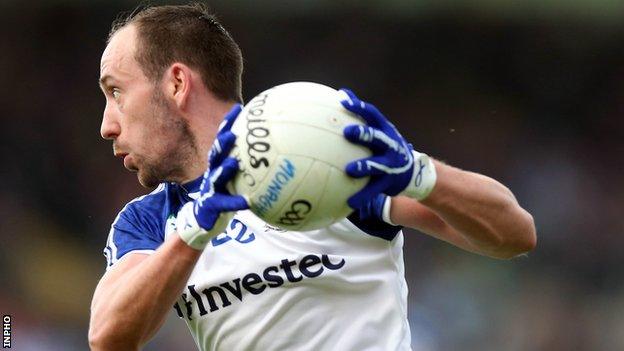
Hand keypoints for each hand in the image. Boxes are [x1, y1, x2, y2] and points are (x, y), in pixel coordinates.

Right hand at [175, 104, 248, 249]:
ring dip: (224, 170)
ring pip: (216, 177)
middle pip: (216, 154)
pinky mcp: (212, 205)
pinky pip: (225, 203)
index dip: (229, 124)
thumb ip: (248, 164)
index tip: (239, 108)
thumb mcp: (235, 177)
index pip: (223, 140)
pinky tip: (247, 202)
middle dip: (223, 144)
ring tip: (233, 164)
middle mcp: (212, 173)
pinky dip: (235, 202)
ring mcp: (210, 188)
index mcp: (219, 164)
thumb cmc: (225, 194)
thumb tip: (273, 149)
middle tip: (232, 135)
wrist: (205, 219)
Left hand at [339, 89, 436, 209]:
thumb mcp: (380, 132)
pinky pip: (374, 190)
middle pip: (377, 137)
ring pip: (376, 165)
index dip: (359, 106)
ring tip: (349, 169)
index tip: (343, 100)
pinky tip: (349, 203)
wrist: (413, 172)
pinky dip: (362, 196)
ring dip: (363, 166)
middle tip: (347, 132)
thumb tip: (341, 95)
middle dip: (364, 134)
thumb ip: (362, 119)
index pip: (372, 115)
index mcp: (386, 131)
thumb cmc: (387, 147)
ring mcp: (391, 164)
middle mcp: (390, 145)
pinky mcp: (389, 183)